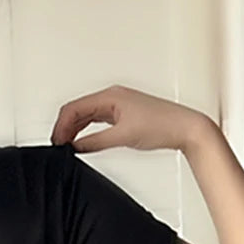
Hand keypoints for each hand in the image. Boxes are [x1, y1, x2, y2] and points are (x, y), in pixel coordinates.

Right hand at [50, 84, 213, 153]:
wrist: (186, 128)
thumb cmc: (163, 125)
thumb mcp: (123, 137)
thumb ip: (94, 142)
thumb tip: (75, 147)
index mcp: (110, 95)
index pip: (74, 108)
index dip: (61, 126)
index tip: (57, 143)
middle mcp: (112, 97)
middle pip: (77, 110)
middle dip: (64, 128)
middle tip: (59, 147)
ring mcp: (117, 105)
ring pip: (85, 115)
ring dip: (73, 129)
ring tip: (67, 146)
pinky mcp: (122, 115)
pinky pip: (96, 120)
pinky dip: (85, 130)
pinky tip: (82, 142)